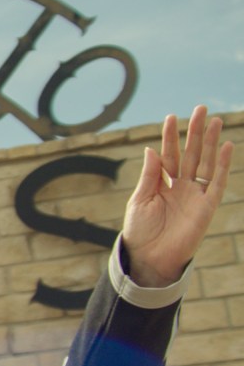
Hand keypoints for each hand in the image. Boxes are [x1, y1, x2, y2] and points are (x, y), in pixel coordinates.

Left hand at [122, 105, 234, 286]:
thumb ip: (149, 176)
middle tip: (201, 108)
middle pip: (190, 154)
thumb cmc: (140, 231)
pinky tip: (225, 146)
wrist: (149, 257)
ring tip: (215, 120)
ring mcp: (195, 195)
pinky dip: (222, 165)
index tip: (171, 117)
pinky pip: (217, 182)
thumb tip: (151, 149)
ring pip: (205, 163)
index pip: (168, 154)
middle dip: (195, 132)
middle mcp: (180, 186)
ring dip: (210, 142)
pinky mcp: (207, 206)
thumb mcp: (140, 200)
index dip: (170, 137)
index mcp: (162, 183)